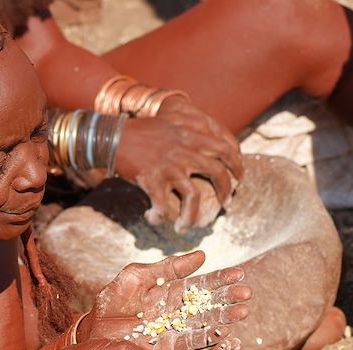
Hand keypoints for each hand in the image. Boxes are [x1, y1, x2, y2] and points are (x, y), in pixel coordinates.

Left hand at [82, 250, 249, 349]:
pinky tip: (225, 337)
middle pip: (208, 306)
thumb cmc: (110, 303)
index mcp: (170, 292)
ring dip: (224, 320)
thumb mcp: (134, 278)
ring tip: (242, 314)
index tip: (239, 274)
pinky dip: (209, 343)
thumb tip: (201, 255)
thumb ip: (165, 268)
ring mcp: (174, 333)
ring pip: (205, 326)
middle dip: (228, 300)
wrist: (92, 334)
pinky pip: (192, 348)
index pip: (200, 285)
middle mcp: (176, 313)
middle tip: (246, 295)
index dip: (220, 279)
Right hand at [113, 96, 242, 232]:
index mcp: (192, 134)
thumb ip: (192, 127)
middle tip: (227, 202)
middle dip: (226, 191)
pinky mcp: (154, 180)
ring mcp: (171, 166)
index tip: (239, 177)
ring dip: (193, 216)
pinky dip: (160, 217)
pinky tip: (153, 219)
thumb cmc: (141, 130)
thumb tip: (211, 137)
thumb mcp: (172, 120)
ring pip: (194, 197)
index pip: (226, 149)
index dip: (237, 165)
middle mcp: (186, 150)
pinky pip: (163, 207)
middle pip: (218, 173)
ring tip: (187, 226)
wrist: (113, 138)